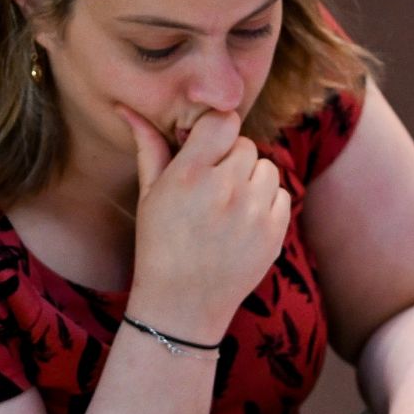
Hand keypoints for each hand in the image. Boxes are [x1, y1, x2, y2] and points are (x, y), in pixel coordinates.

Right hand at [121, 106, 290, 340]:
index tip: (208, 146)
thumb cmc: (159, 244)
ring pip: (267, 167)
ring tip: (228, 204)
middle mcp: (225, 189)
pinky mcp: (275, 231)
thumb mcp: (149, 196)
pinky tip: (243, 221)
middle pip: (245, 145)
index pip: (223, 121)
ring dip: (252, 179)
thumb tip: (131, 109)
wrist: (183, 303)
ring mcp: (254, 212)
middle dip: (231, 158)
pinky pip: (282, 194)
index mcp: (190, 176)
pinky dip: (267, 202)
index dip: (217, 130)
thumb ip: (150, 148)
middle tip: (213, 184)